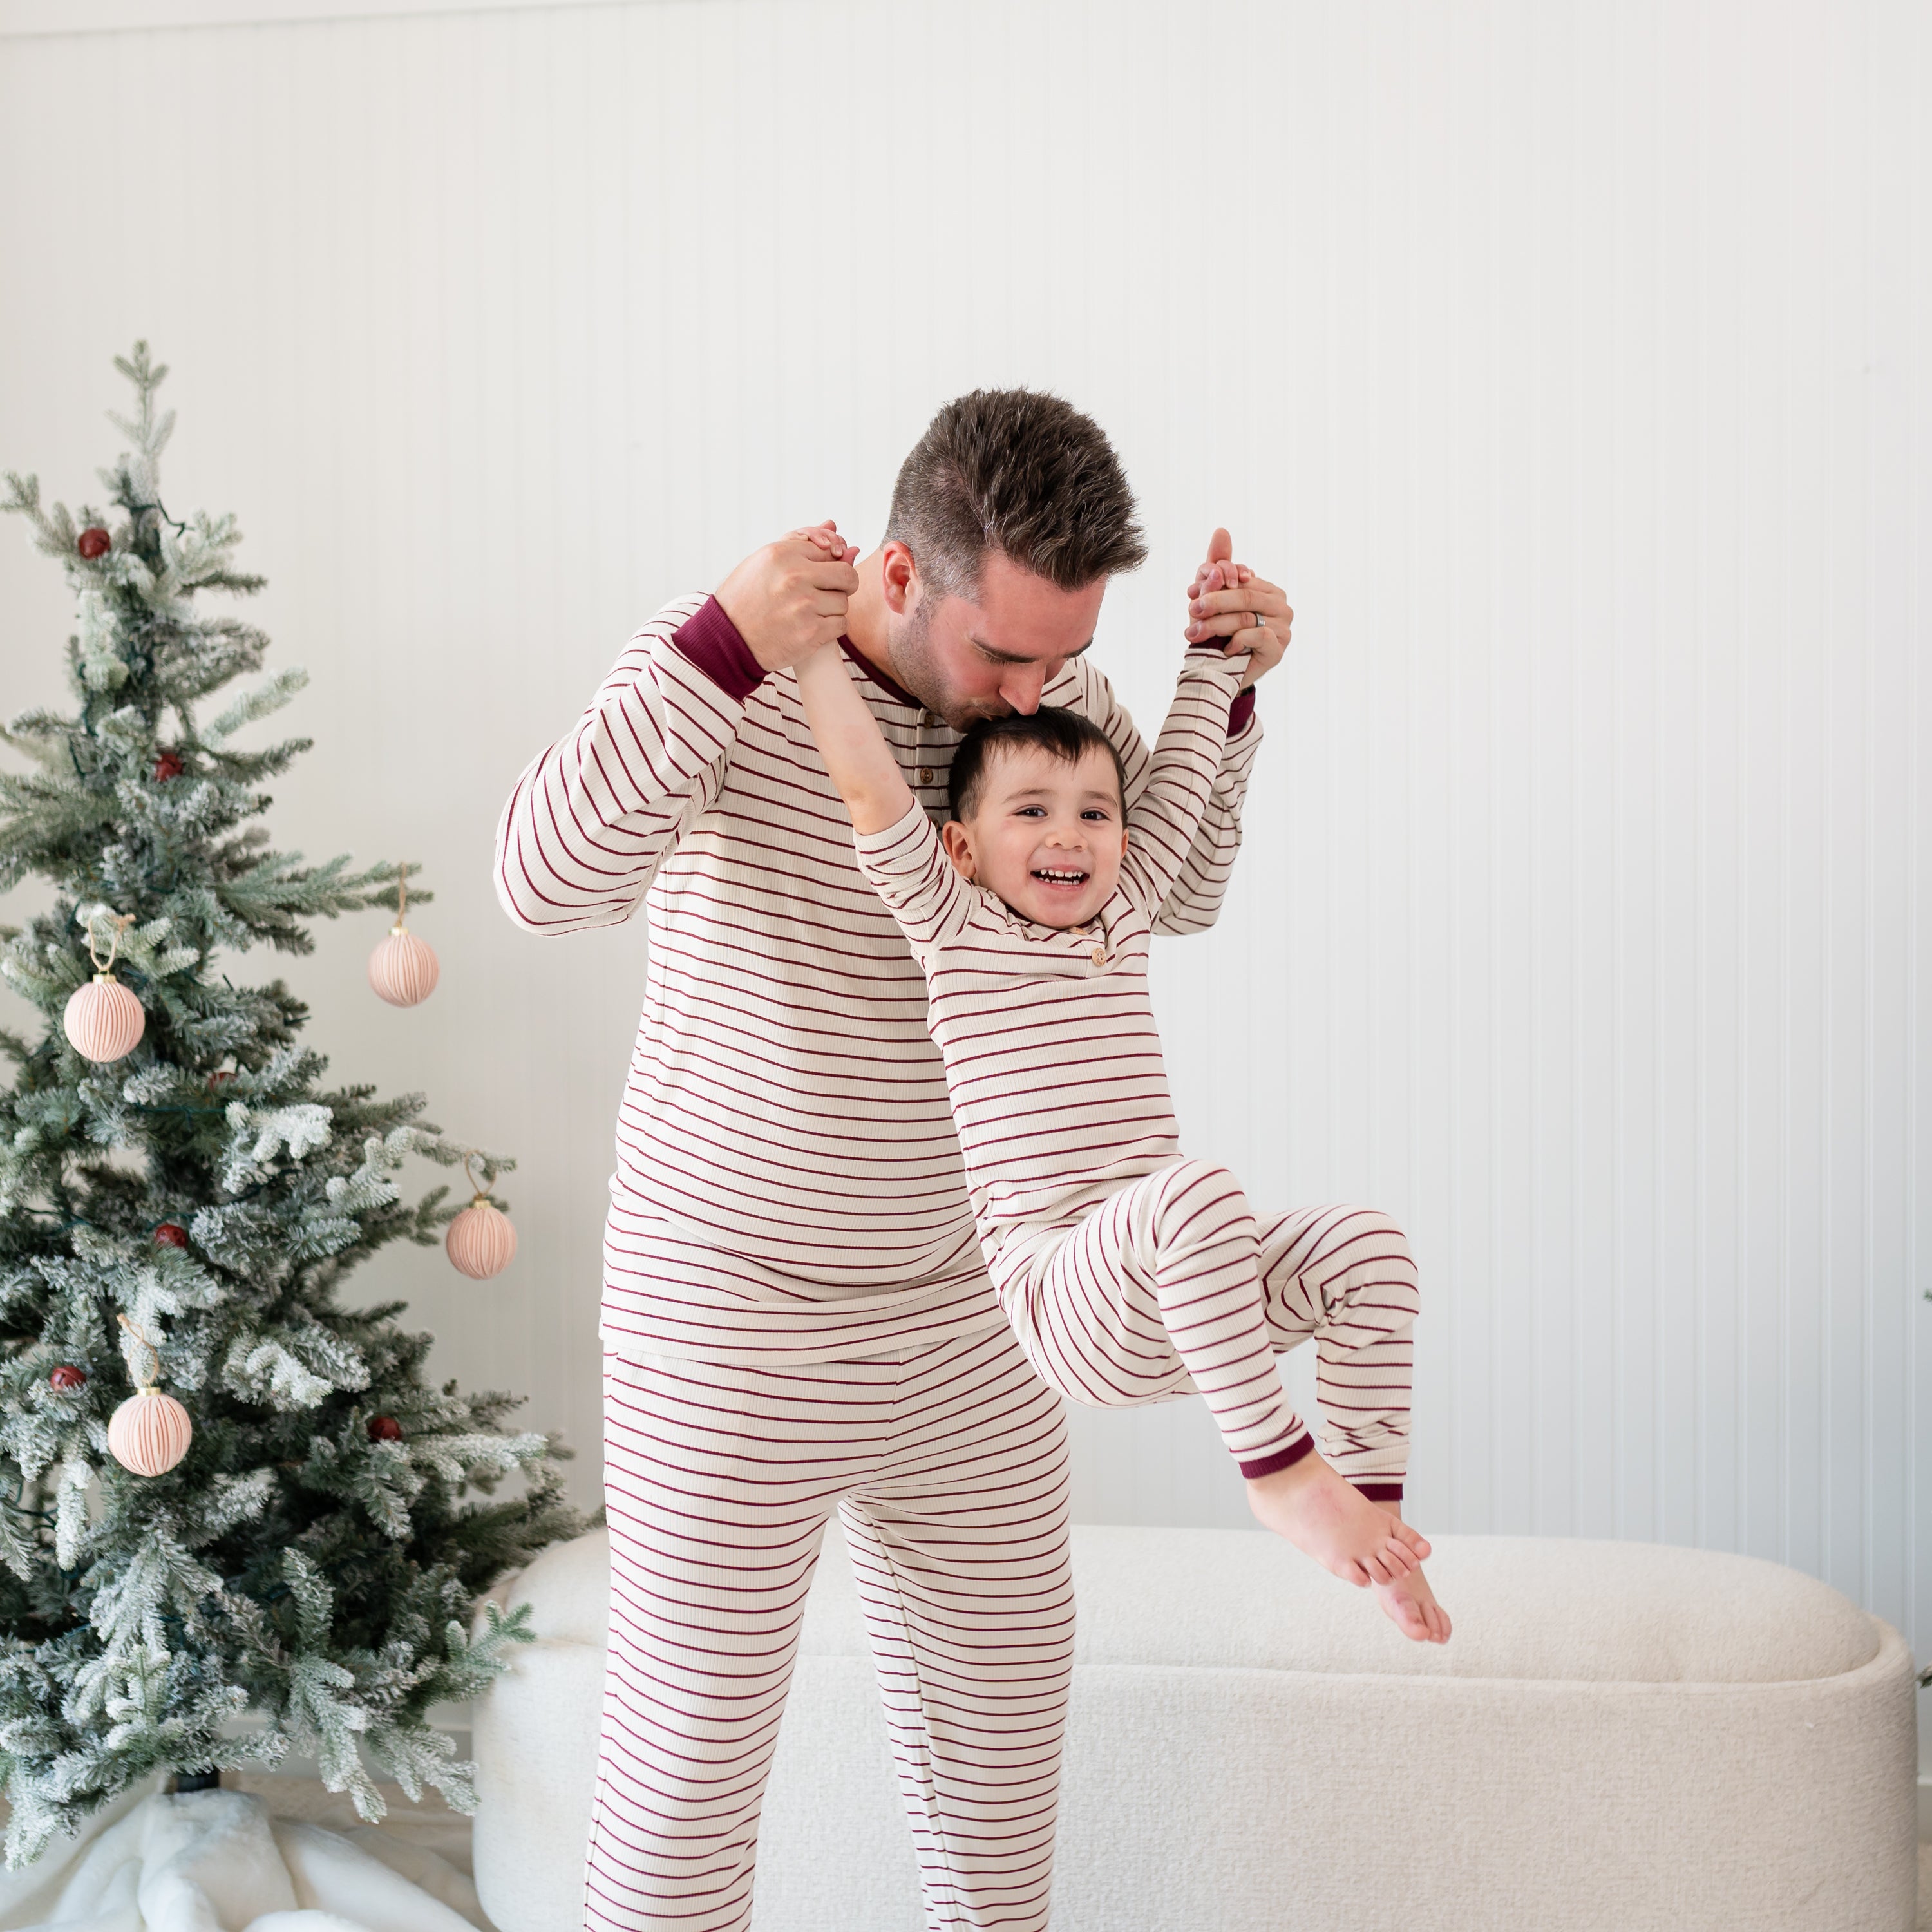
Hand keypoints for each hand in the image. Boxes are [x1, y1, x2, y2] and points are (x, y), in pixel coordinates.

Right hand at [715, 521, 860, 672]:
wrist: (727, 639)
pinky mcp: (811, 632)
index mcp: (781, 553)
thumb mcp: (764, 563)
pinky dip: (830, 629)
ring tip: (808, 613)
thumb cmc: (746, 598)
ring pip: (843, 602)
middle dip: (842, 585)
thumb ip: (800, 545)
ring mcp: (804, 605)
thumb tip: (833, 526)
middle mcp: (794, 576)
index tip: (819, 577)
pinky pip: (840, 624)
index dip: (828, 565)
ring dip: (832, 610)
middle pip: (846, 575)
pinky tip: (811, 628)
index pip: (827, 550)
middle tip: (827, 594)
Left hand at [1184, 527, 1292, 682]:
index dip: (1215, 583)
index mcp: (1268, 589)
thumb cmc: (1220, 634)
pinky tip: (1224, 648)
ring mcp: (1284, 628)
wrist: (1223, 674)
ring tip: (1194, 632)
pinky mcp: (1279, 648)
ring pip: (1247, 616)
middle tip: (1192, 609)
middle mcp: (1281, 606)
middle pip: (1244, 596)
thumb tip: (1221, 530)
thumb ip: (1219, 566)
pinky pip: (1256, 635)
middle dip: (1214, 601)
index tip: (1191, 594)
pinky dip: (1236, 641)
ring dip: (1216, 624)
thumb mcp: (1214, 599)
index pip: (1241, 579)